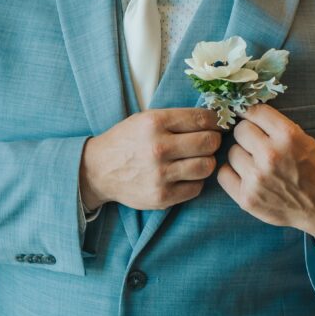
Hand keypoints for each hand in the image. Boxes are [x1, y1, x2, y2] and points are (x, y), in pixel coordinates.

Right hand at [79, 108, 223, 211]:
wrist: (98, 170)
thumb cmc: (127, 140)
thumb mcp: (145, 119)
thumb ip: (176, 119)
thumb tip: (213, 119)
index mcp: (154, 122)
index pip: (201, 119)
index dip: (215, 121)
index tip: (216, 124)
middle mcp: (158, 147)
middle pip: (209, 142)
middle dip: (213, 141)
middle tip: (208, 142)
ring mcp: (160, 174)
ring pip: (206, 166)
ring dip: (206, 162)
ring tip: (197, 159)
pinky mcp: (161, 196)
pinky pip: (196, 188)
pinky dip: (195, 181)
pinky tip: (185, 175)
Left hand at [216, 104, 314, 246]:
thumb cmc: (313, 170)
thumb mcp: (304, 139)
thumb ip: (276, 126)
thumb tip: (247, 110)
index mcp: (288, 136)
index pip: (254, 111)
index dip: (249, 112)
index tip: (246, 114)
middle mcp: (270, 155)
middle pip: (240, 130)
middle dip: (248, 135)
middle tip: (257, 144)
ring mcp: (257, 178)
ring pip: (232, 152)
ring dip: (242, 155)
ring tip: (256, 164)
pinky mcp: (247, 198)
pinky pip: (223, 174)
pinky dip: (232, 173)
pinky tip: (246, 176)